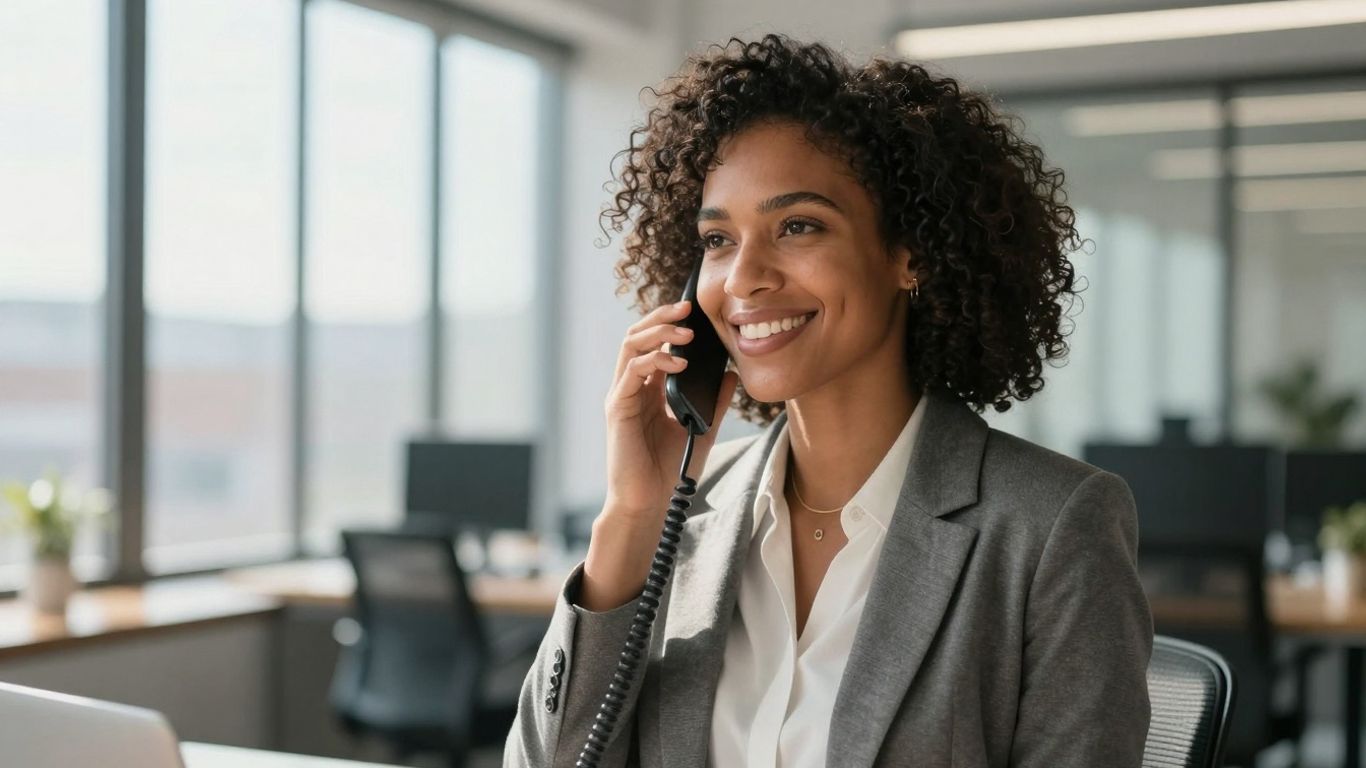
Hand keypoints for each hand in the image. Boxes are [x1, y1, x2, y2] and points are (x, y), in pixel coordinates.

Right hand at [602, 299, 737, 519]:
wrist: (650, 502)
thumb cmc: (670, 469)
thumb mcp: (702, 429)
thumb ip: (714, 401)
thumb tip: (731, 373)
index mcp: (649, 389)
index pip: (653, 342)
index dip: (670, 322)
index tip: (695, 310)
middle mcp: (632, 387)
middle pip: (638, 335)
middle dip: (662, 316)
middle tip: (688, 307)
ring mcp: (622, 396)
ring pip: (631, 345)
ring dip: (658, 331)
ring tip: (686, 332)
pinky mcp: (618, 408)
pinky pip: (632, 372)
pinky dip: (656, 360)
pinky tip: (679, 363)